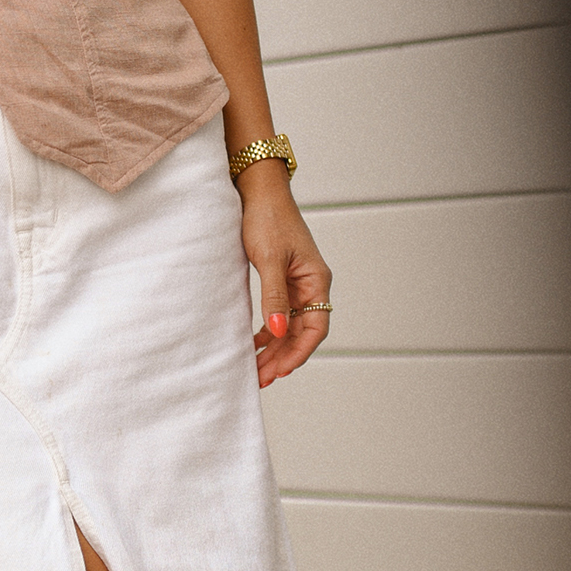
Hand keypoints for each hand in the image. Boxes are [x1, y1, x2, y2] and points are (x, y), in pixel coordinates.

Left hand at [237, 161, 331, 387]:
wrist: (257, 191)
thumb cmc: (267, 219)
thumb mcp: (269, 260)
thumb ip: (273, 298)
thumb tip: (276, 333)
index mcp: (316, 281)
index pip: (316, 328)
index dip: (299, 352)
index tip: (280, 370)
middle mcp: (311, 286)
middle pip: (302, 333)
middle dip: (282, 357)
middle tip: (261, 378)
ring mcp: (296, 285)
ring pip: (289, 327)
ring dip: (274, 349)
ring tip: (256, 370)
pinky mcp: (281, 282)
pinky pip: (279, 316)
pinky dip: (267, 333)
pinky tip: (253, 345)